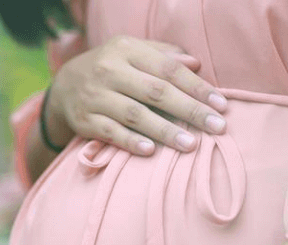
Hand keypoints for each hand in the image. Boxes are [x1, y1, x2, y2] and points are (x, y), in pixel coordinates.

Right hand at [47, 35, 228, 155]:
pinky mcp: (85, 120)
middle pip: (156, 92)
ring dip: (165, 131)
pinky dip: (131, 142)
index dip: (197, 87)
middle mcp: (109, 70)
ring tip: (191, 145)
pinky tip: (151, 152)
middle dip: (190, 110)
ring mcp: (95, 96)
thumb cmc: (113, 69)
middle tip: (217, 127)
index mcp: (127, 50)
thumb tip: (196, 64)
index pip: (168, 69)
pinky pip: (111, 132)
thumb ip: (164, 56)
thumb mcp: (134, 53)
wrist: (65, 86)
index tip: (222, 105)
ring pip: (135, 114)